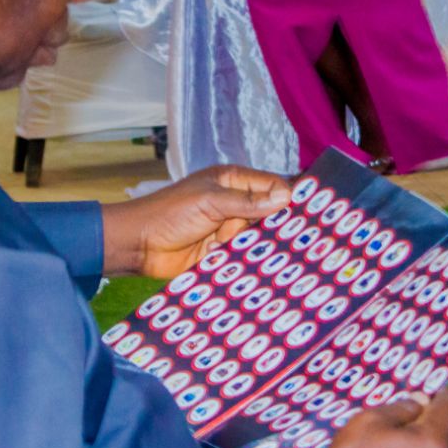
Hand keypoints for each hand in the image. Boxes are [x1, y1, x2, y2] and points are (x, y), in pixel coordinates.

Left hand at [101, 166, 289, 277]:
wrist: (138, 245)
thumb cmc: (169, 213)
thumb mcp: (210, 202)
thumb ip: (247, 202)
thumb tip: (286, 197)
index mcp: (232, 182)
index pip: (272, 186)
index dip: (289, 198)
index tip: (310, 213)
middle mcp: (235, 205)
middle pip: (270, 215)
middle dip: (280, 226)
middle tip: (303, 239)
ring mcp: (229, 231)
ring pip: (260, 239)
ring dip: (263, 246)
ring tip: (278, 256)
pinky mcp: (223, 254)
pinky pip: (245, 258)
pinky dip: (248, 262)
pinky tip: (250, 265)